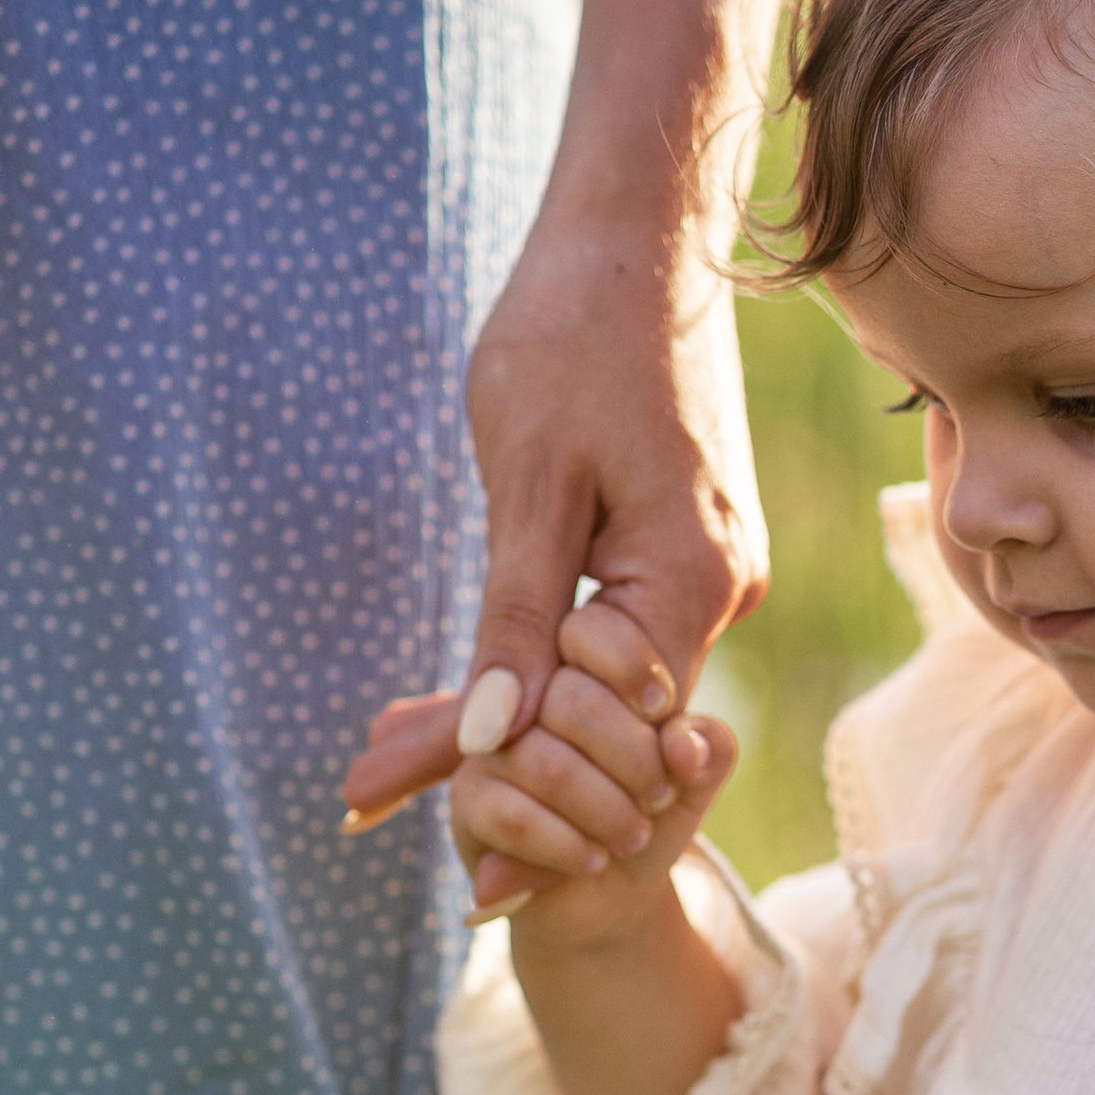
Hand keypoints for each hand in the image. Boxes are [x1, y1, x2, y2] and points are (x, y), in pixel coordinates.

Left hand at [341, 200, 766, 898]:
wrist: (640, 233)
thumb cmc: (576, 335)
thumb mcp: (526, 483)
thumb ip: (515, 618)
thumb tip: (491, 740)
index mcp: (689, 589)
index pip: (611, 739)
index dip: (524, 794)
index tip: (441, 860)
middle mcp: (723, 591)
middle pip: (611, 721)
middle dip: (507, 767)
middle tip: (371, 800)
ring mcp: (716, 567)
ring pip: (610, 677)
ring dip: (519, 713)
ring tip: (389, 757)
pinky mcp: (694, 540)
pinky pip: (621, 627)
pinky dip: (551, 658)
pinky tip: (477, 684)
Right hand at [451, 598, 738, 949]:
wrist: (613, 889)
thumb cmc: (653, 811)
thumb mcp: (698, 773)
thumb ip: (707, 745)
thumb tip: (679, 748)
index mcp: (580, 659)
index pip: (591, 631)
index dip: (637, 676)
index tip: (667, 721)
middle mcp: (527, 689)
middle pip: (572, 702)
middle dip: (635, 762)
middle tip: (660, 796)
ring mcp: (492, 741)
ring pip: (546, 765)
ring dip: (606, 812)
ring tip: (635, 835)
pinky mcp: (469, 798)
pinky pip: (511, 815)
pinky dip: (566, 845)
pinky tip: (594, 858)